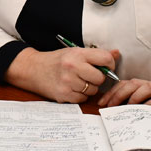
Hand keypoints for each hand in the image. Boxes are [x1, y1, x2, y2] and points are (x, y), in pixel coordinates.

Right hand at [5, 47, 120, 102]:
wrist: (33, 69)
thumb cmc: (56, 60)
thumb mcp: (74, 52)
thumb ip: (96, 55)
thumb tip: (117, 53)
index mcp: (77, 54)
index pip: (105, 59)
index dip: (110, 64)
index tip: (106, 67)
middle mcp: (73, 67)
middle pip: (100, 78)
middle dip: (98, 78)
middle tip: (89, 75)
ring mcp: (68, 82)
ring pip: (92, 90)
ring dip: (89, 88)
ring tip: (78, 81)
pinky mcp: (63, 95)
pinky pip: (83, 98)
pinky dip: (80, 95)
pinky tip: (72, 88)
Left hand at [97, 78, 150, 116]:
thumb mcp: (143, 114)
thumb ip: (130, 110)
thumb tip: (111, 113)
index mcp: (143, 88)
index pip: (125, 84)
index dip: (112, 92)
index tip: (102, 103)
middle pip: (134, 83)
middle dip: (120, 93)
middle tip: (111, 105)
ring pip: (147, 87)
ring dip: (135, 96)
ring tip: (128, 106)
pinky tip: (145, 109)